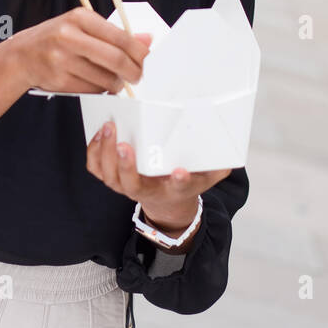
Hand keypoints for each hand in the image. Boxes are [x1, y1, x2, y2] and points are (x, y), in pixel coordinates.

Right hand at [9, 7, 151, 94]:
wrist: (21, 56)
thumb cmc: (58, 39)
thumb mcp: (82, 27)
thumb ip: (114, 33)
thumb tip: (147, 40)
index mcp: (79, 17)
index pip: (119, 36)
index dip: (138, 51)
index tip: (147, 59)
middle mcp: (69, 36)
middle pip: (115, 59)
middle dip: (133, 71)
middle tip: (138, 77)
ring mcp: (62, 59)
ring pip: (105, 78)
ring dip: (116, 84)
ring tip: (115, 81)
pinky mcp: (59, 80)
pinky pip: (92, 90)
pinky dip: (101, 90)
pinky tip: (97, 84)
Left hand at [86, 119, 231, 232]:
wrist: (166, 200)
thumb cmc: (188, 178)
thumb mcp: (209, 175)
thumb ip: (220, 164)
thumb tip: (233, 149)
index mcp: (174, 189)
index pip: (179, 187)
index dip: (180, 181)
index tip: (180, 172)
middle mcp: (147, 190)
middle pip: (130, 184)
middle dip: (125, 165)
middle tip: (123, 142)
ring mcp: (126, 186)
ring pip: (109, 176)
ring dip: (105, 153)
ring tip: (109, 127)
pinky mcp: (113, 178)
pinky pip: (97, 169)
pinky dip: (94, 152)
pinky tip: (99, 133)